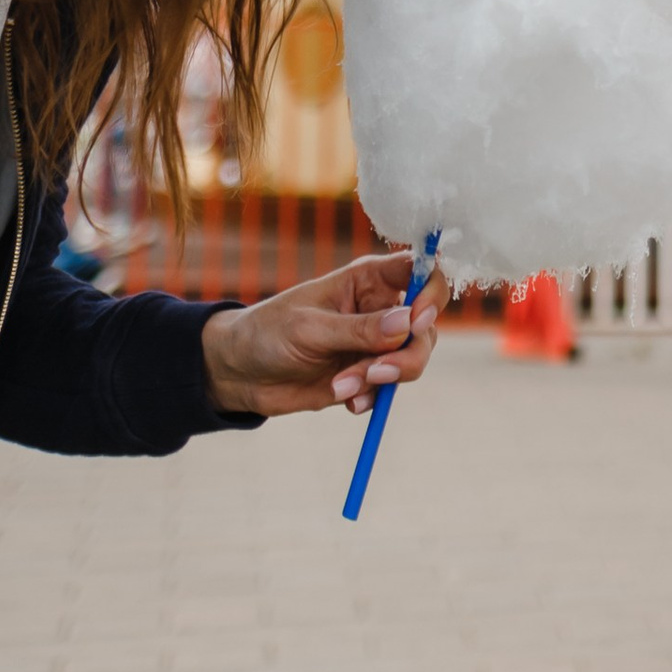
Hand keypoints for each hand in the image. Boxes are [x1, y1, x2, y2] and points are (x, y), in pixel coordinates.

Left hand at [201, 249, 444, 418]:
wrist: (241, 374)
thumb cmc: (268, 333)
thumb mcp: (310, 329)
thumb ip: (359, 329)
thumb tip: (408, 323)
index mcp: (367, 280)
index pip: (420, 271)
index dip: (430, 291)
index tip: (417, 318)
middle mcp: (379, 308)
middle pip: (425, 326)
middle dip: (407, 353)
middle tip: (376, 372)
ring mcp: (375, 343)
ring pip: (412, 359)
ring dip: (383, 379)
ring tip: (342, 387)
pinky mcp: (367, 374)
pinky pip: (390, 388)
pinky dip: (372, 397)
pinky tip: (345, 400)